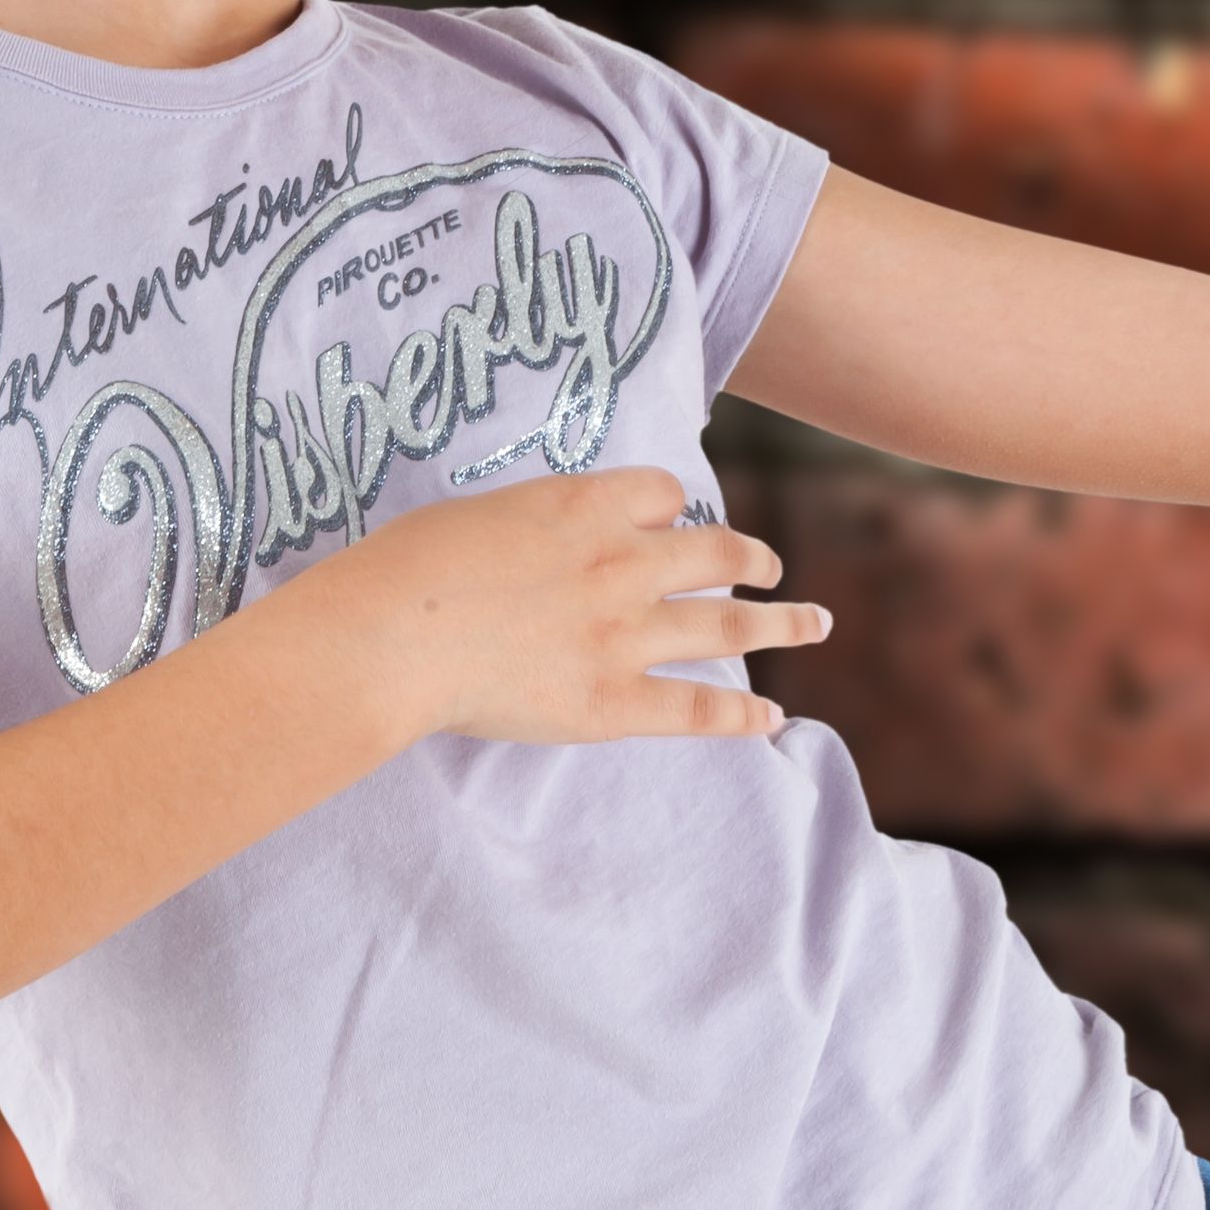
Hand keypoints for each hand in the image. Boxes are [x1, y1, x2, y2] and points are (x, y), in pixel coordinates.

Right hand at [309, 464, 828, 746]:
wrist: (393, 635)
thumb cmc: (408, 568)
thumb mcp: (480, 514)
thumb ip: (530, 525)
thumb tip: (541, 541)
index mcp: (588, 505)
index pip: (662, 493)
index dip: (673, 507)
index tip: (677, 520)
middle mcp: (624, 563)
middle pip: (716, 552)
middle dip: (753, 557)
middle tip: (774, 566)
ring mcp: (626, 635)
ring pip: (728, 624)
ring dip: (782, 621)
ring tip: (816, 622)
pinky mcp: (612, 704)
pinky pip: (698, 708)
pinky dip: (744, 714)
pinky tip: (775, 717)